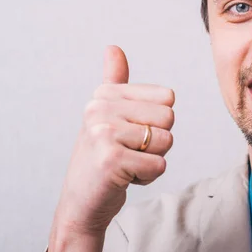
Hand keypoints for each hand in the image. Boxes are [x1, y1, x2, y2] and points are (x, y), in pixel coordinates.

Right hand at [46, 46, 174, 251]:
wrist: (82, 203)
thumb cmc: (101, 158)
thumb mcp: (106, 116)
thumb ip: (114, 82)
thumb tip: (113, 48)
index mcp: (103, 94)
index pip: (167, 98)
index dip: (156, 122)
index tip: (129, 134)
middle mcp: (99, 108)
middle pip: (169, 118)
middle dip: (157, 142)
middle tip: (129, 152)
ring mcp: (104, 133)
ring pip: (166, 141)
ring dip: (152, 160)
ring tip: (125, 165)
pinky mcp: (112, 160)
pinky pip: (160, 164)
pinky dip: (148, 177)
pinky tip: (123, 179)